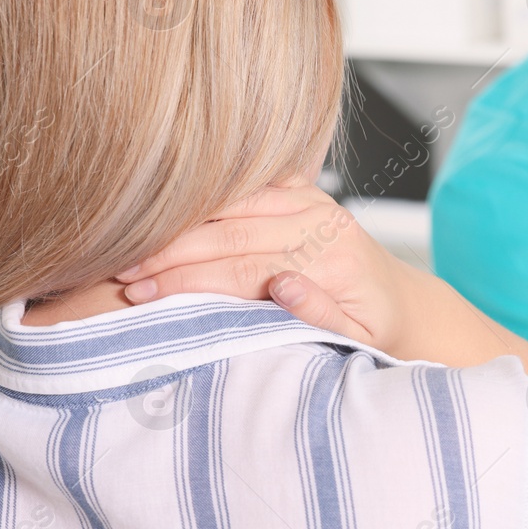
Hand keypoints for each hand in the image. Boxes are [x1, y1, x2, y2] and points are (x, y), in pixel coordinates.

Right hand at [115, 180, 430, 355]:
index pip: (245, 269)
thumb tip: (284, 286)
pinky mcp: (305, 193)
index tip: (140, 295)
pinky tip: (170, 212)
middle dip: (171, 254)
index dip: (188, 282)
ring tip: (133, 247)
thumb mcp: (356, 340)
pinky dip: (209, 201)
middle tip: (122, 272)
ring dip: (181, 226)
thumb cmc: (375, 331)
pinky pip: (249, 188)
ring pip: (234, 206)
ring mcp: (314, 203)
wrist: (405, 304)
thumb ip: (319, 314)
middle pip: (232, 234)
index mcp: (334, 263)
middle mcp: (324, 224)